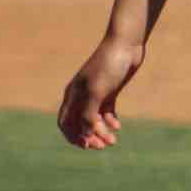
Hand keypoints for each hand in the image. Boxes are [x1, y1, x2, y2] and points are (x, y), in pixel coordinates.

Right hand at [57, 35, 144, 149]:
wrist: (126, 45)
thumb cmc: (109, 66)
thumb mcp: (97, 91)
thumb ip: (89, 114)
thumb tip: (85, 135)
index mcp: (73, 94)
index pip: (65, 122)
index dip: (73, 136)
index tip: (87, 145)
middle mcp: (81, 95)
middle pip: (80, 124)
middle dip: (90, 136)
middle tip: (104, 145)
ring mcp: (96, 93)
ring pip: (94, 120)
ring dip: (102, 131)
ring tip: (113, 140)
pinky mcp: (109, 91)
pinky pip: (106, 112)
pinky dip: (110, 121)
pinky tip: (118, 125)